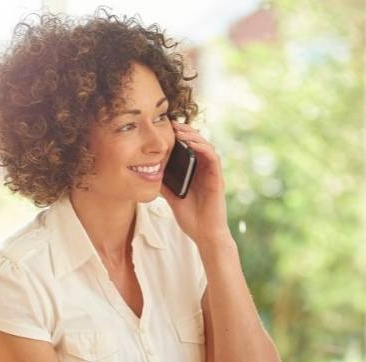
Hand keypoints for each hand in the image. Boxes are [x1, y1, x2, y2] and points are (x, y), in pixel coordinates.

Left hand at [160, 120, 231, 244]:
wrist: (204, 234)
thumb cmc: (190, 217)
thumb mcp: (172, 197)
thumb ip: (164, 184)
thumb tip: (148, 174)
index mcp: (194, 172)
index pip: (188, 148)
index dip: (178, 136)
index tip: (164, 128)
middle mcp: (204, 170)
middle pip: (197, 143)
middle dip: (184, 131)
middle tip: (170, 123)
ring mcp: (211, 173)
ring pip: (205, 145)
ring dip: (193, 135)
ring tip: (179, 130)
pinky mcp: (217, 178)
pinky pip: (212, 157)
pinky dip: (202, 147)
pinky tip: (190, 143)